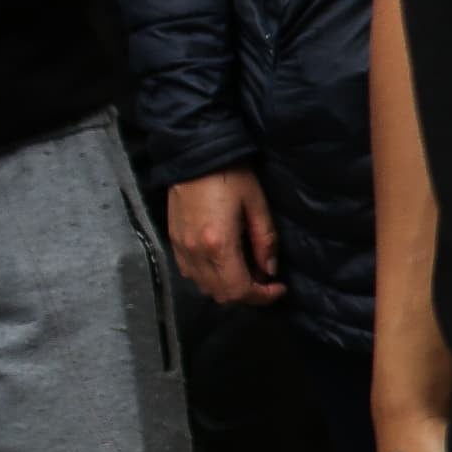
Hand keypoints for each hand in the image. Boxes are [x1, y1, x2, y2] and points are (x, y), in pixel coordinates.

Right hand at [166, 169, 283, 305]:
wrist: (194, 155)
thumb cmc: (231, 175)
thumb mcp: (257, 205)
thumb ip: (265, 241)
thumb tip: (270, 271)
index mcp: (218, 245)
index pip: (238, 290)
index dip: (262, 297)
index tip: (279, 288)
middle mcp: (195, 253)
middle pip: (220, 294)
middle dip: (247, 294)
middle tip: (265, 280)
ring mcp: (180, 248)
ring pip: (204, 287)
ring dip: (228, 287)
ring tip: (247, 272)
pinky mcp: (172, 241)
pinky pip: (190, 273)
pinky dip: (210, 277)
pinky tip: (224, 263)